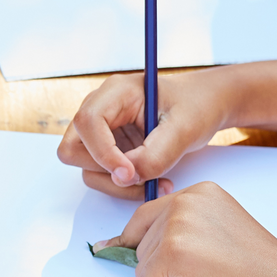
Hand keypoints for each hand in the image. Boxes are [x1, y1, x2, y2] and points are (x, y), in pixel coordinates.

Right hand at [57, 68, 229, 197]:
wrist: (203, 107)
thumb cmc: (195, 107)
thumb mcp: (183, 130)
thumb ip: (155, 155)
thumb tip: (124, 177)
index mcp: (116, 92)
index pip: (87, 122)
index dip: (103, 152)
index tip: (130, 173)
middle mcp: (100, 108)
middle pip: (73, 148)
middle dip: (105, 170)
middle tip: (142, 176)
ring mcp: (100, 129)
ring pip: (86, 167)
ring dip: (117, 183)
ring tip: (157, 181)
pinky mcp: (107, 147)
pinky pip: (101, 174)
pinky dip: (123, 185)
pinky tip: (153, 180)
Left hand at [94, 182, 276, 276]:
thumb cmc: (262, 276)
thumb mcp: (219, 234)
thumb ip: (183, 230)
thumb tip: (121, 244)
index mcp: (201, 193)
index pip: (146, 215)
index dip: (139, 240)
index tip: (121, 247)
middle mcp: (186, 201)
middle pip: (140, 240)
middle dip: (162, 266)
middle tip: (205, 275)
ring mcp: (178, 225)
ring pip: (140, 264)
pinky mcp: (173, 254)